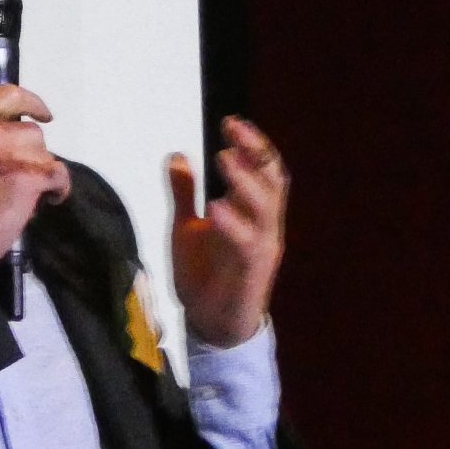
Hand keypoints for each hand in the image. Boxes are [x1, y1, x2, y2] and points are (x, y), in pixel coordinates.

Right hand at [0, 84, 69, 263]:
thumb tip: (10, 143)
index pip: (9, 95)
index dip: (33, 103)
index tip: (45, 115)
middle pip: (32, 132)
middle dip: (33, 154)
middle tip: (24, 176)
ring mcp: (9, 152)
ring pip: (45, 154)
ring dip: (43, 172)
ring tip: (32, 193)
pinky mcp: (27, 176)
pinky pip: (58, 174)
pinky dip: (59, 187)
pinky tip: (52, 199)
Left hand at [167, 116, 286, 346]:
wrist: (211, 326)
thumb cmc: (205, 275)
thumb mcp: (187, 227)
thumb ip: (185, 194)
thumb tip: (177, 155)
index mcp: (252, 212)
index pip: (262, 169)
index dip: (251, 144)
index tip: (229, 122)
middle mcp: (264, 225)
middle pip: (272, 180)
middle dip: (255, 152)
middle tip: (232, 130)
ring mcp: (262, 247)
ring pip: (266, 207)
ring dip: (246, 181)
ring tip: (224, 159)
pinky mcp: (252, 271)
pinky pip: (248, 243)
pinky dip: (233, 223)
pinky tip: (216, 207)